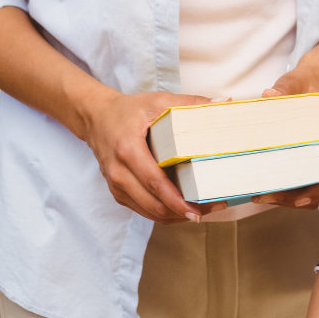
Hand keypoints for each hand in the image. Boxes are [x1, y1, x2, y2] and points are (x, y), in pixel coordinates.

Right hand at [84, 87, 212, 223]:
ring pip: (150, 213)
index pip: (155, 183)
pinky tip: (183, 208)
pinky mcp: (118, 192)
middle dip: (184, 212)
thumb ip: (189, 103)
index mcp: (127, 150)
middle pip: (154, 205)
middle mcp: (119, 173)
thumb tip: (223, 102)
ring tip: (203, 211)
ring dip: (176, 216)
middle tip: (211, 209)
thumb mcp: (157, 101)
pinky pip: (144, 210)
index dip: (178, 201)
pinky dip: (165, 213)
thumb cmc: (128, 110)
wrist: (95, 118)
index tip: (199, 210)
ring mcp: (117, 186)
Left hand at [255, 52, 318, 210]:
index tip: (289, 199)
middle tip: (262, 196)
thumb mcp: (298, 81)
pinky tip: (274, 183)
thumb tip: (269, 95)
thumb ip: (285, 88)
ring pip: (316, 188)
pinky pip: (312, 180)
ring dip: (294, 196)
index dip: (311, 192)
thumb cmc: (312, 81)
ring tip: (265, 193)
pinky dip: (296, 188)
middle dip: (292, 198)